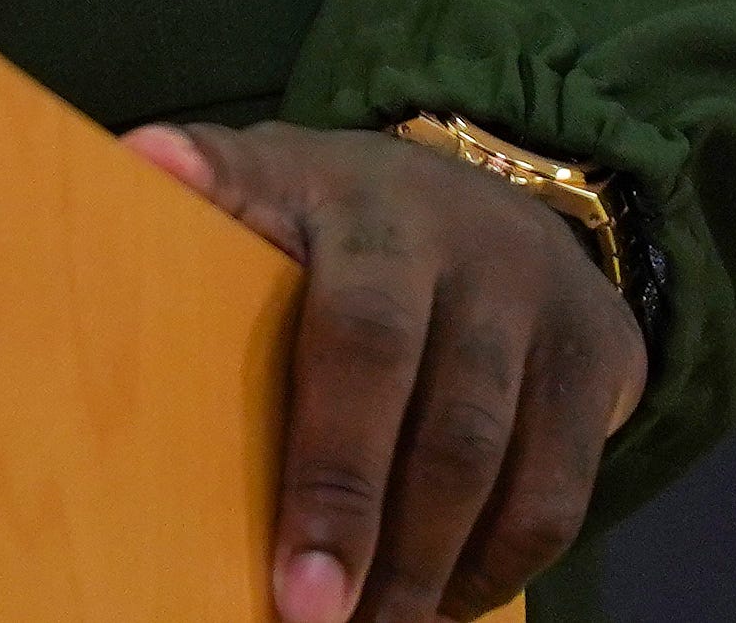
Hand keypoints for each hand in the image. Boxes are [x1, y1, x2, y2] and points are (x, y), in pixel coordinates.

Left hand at [123, 119, 646, 622]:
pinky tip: (439, 604)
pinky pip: (556, 493)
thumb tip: (140, 158)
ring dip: (426, 565)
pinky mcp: (595, 362)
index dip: (324, 457)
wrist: (500, 199)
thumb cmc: (344, 218)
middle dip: (358, 519)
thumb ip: (215, 183)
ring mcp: (534, 303)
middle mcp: (455, 241)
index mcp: (354, 200)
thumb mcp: (275, 178)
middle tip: (312, 616)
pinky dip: (496, 566)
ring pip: (485, 458)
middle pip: (419, 406)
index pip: (349, 331)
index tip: (290, 564)